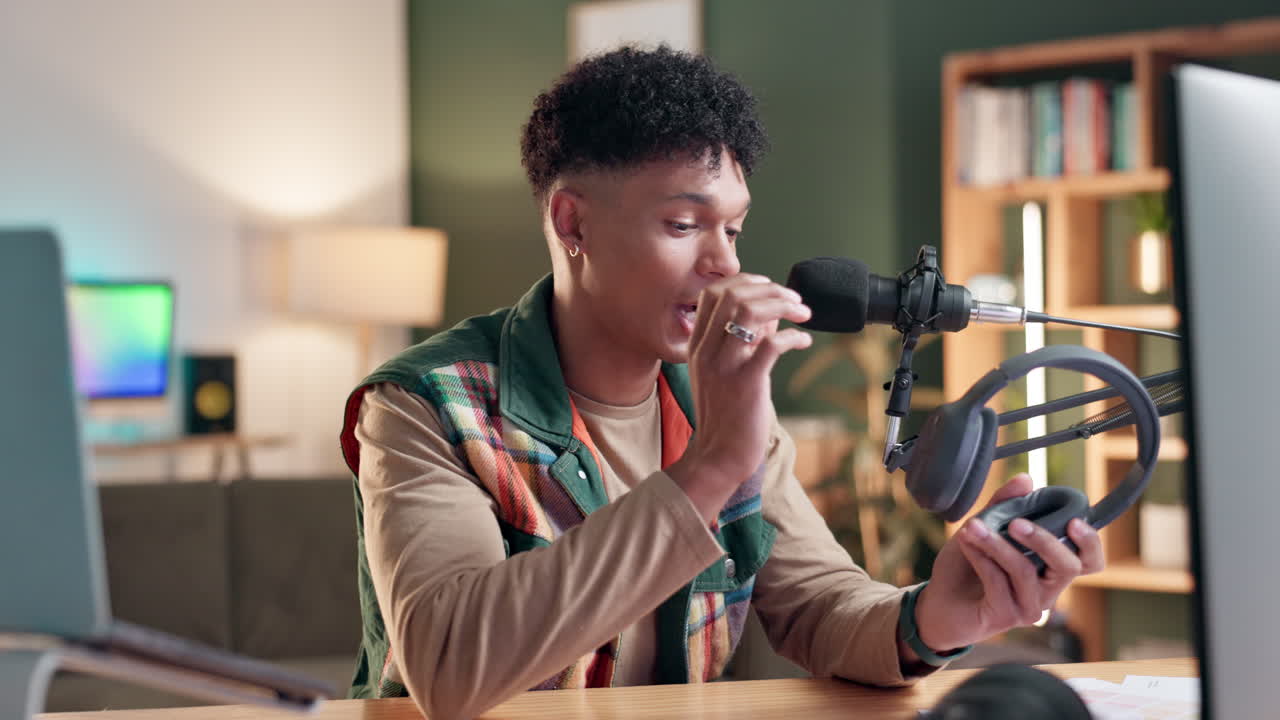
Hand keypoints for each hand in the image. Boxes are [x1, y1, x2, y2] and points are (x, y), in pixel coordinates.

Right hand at [666, 274, 810, 522]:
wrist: (719, 456)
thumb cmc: (727, 414)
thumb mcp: (725, 371)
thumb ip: (744, 340)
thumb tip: (772, 314)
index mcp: (697, 345)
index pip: (713, 294)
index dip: (745, 281)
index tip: (769, 287)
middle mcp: (706, 351)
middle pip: (733, 295)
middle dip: (771, 289)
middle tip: (795, 301)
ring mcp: (724, 366)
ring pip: (749, 312)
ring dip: (782, 305)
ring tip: (803, 313)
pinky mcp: (746, 383)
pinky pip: (771, 344)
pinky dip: (793, 336)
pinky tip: (804, 343)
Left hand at [911, 474, 1104, 651]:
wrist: (937, 602)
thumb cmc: (966, 566)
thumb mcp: (984, 528)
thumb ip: (1004, 505)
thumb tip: (1026, 479)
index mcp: (1051, 568)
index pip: (1089, 561)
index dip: (1090, 543)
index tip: (1074, 520)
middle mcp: (1048, 590)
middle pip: (1068, 567)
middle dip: (1043, 540)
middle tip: (1016, 522)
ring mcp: (1029, 606)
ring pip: (1025, 571)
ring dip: (997, 545)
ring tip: (972, 527)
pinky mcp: (1006, 617)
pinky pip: (998, 582)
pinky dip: (980, 558)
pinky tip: (965, 542)